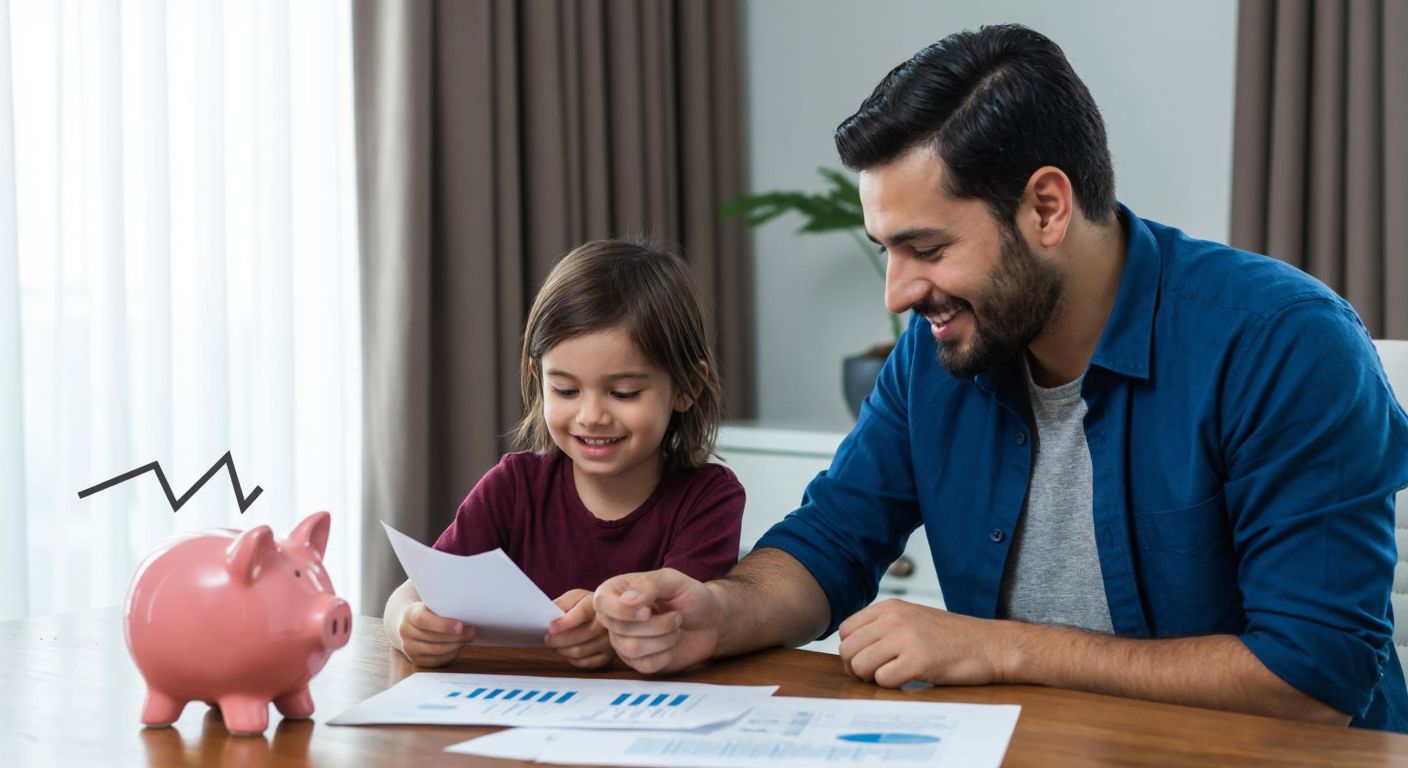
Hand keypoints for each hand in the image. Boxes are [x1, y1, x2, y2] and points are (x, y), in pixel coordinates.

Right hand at [396, 602, 474, 666]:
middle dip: (456, 636)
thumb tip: (466, 609)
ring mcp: (410, 648)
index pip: (424, 620)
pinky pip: (437, 660)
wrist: (410, 624)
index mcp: (410, 614)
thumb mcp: (431, 603)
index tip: (461, 626)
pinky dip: (451, 654)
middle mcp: (406, 632)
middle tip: (472, 631)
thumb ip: (443, 606)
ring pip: (436, 650)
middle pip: (433, 638)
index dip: (443, 625)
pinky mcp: (417, 659)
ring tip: (468, 638)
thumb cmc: (427, 611)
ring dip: (456, 645)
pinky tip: (459, 646)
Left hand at [545, 589, 612, 668]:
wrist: (607, 613)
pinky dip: (572, 659)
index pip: (582, 613)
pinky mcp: (608, 655)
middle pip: (580, 636)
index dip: (565, 623)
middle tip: (548, 639)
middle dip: (558, 639)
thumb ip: (561, 603)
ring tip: (557, 644)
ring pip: (580, 651)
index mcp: (597, 604)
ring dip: (563, 650)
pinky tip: (569, 651)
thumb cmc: (586, 605)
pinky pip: (585, 662)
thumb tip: (548, 616)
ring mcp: (608, 640)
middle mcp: (606, 622)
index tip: (550, 628)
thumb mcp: (574, 597)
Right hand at [593, 568, 720, 673]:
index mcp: (618, 591)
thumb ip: (650, 584)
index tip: (649, 611)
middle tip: (676, 616)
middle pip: (620, 629)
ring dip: (664, 639)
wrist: (710, 622)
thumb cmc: (691, 597)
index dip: (623, 611)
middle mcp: (616, 617)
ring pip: (632, 649)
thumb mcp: (674, 581)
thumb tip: (627, 601)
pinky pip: (645, 665)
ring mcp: (624, 641)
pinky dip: (666, 654)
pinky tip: (672, 644)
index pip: (601, 602)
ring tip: (676, 627)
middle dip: (657, 625)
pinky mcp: (637, 662)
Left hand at [838, 599, 1013, 686]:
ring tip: (893, 676)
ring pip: (860, 666)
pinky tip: (908, 680)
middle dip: (858, 668)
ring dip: (872, 678)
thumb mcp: (913, 619)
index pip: (845, 631)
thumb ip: (883, 627)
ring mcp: (907, 638)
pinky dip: (891, 686)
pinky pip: (883, 680)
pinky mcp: (920, 660)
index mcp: (890, 607)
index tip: (868, 661)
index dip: (852, 651)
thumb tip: (850, 650)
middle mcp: (895, 619)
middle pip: (848, 650)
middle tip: (877, 675)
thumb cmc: (952, 638)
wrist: (991, 645)